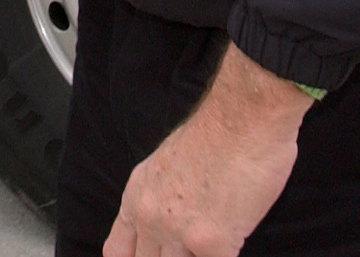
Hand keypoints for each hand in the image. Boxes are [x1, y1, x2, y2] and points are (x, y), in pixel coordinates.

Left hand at [107, 45, 310, 256]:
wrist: (242, 117)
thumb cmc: (215, 133)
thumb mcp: (165, 165)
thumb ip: (160, 198)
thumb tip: (169, 222)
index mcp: (137, 197)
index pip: (117, 251)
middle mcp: (150, 218)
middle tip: (187, 249)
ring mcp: (179, 234)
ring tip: (209, 245)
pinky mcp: (213, 244)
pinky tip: (232, 245)